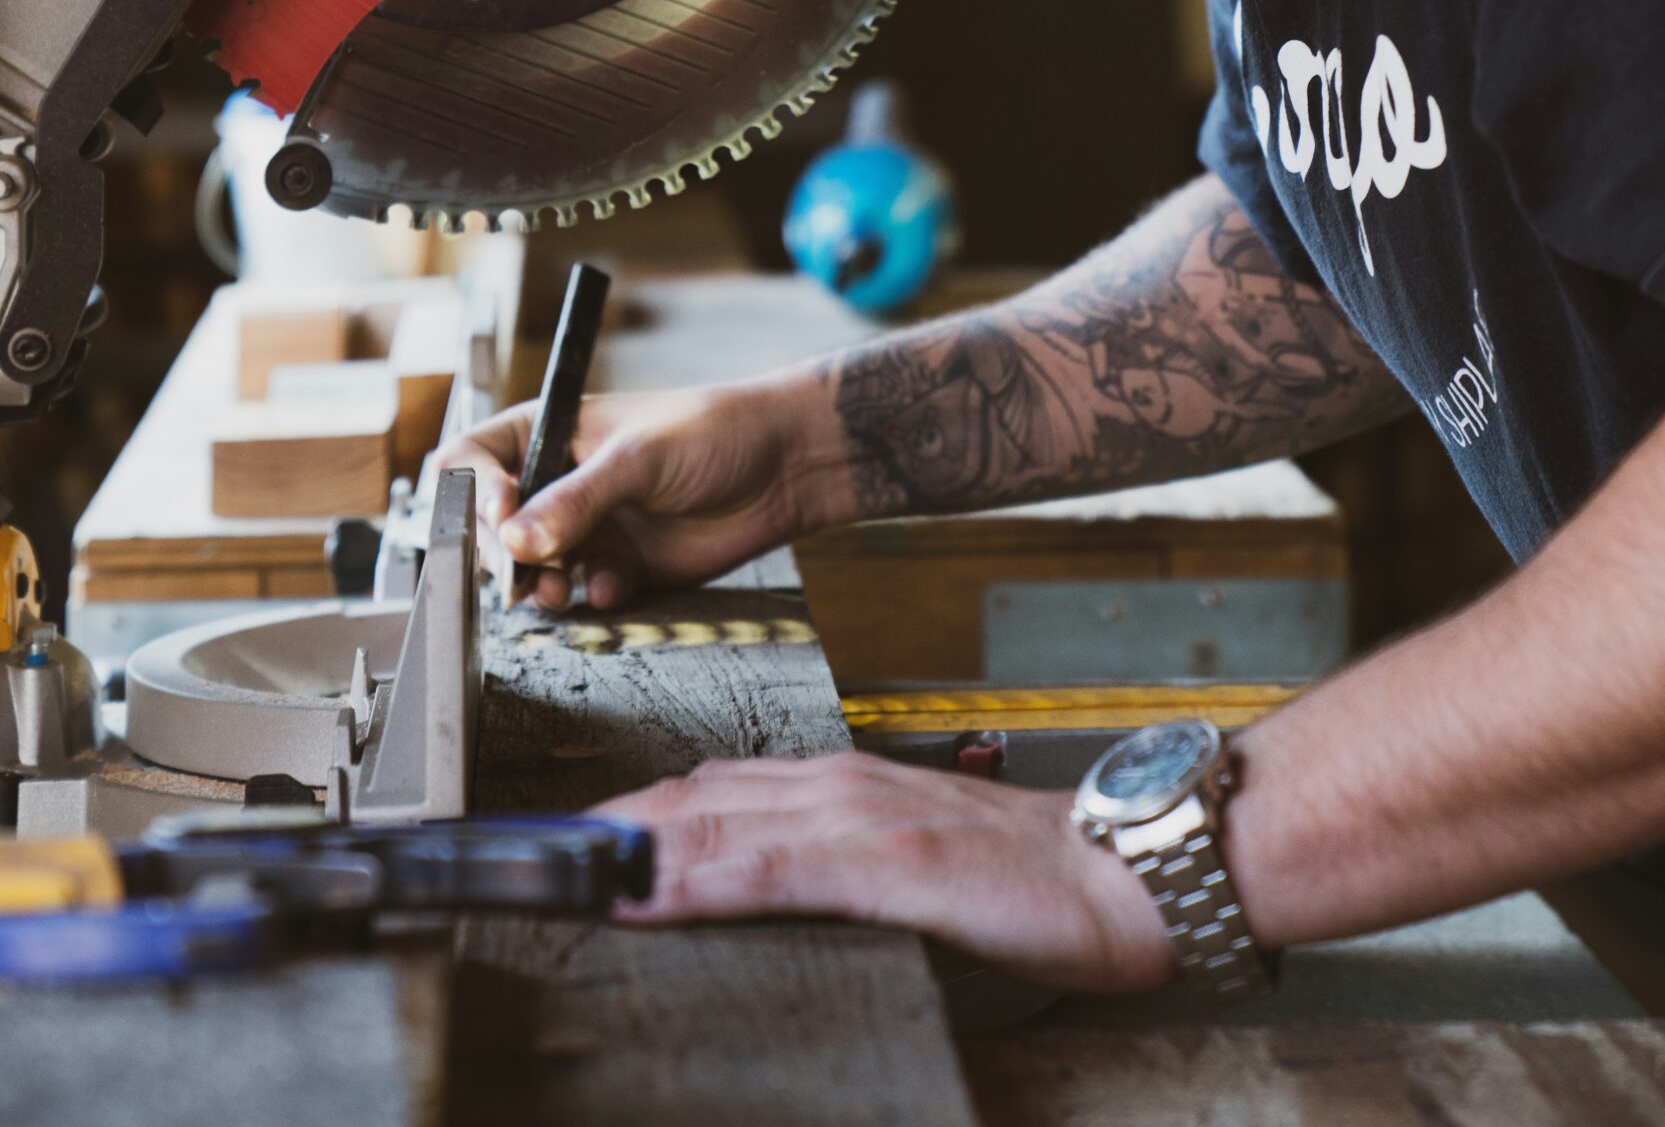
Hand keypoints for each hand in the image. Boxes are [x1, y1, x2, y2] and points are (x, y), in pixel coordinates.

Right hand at [437, 375, 828, 609]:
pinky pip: (582, 595)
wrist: (781, 468)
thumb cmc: (711, 431)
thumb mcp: (638, 457)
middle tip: (526, 570)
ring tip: (561, 590)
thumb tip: (517, 541)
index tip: (501, 516)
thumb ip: (577, 499)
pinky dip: (592, 597)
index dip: (473, 492)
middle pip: (491, 527)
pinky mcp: (617, 566)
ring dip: (538, 586)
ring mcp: (585, 527)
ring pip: (531, 571)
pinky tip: (618, 585)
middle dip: (502, 554)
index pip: (471, 460)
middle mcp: (556, 482)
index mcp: (545, 433)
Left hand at [602, 752, 1176, 993]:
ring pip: (714, 823)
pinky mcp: (885, 864)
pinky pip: (770, 870)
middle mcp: (836, 786)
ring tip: (556, 872)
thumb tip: (768, 887)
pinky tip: (650, 895)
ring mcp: (857, 820)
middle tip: (524, 858)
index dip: (628, 813)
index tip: (562, 843)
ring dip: (628, 848)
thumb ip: (841, 864)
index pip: (708, 788)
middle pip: (689, 798)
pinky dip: (698, 879)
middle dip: (602, 828)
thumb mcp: (915, 861)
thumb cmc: (1030, 877)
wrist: (1124, 870)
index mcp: (841, 785)